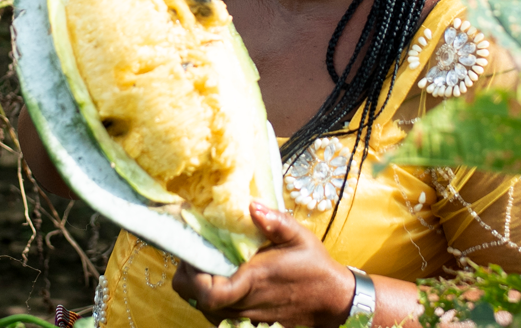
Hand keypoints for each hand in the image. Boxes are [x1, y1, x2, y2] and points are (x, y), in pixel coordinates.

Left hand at [172, 201, 354, 327]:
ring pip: (203, 308)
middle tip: (195, 252)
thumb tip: (251, 205)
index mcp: (253, 281)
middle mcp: (244, 304)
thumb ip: (274, 221)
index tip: (193, 250)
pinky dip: (211, 299)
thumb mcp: (299, 236)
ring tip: (208, 263)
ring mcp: (245, 317)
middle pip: (195, 300)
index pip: (207, 292)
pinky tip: (222, 279)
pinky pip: (217, 315)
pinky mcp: (248, 323)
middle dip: (188, 276)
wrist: (333, 301)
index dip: (192, 274)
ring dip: (198, 287)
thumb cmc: (314, 267)